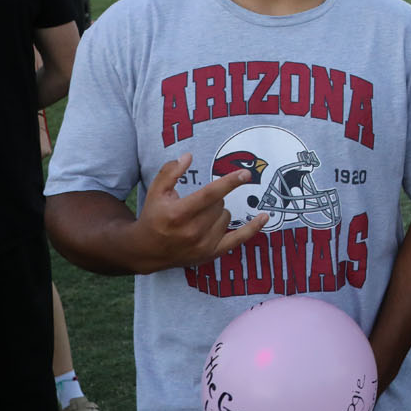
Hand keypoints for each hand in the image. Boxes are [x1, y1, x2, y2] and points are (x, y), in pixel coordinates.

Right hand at [134, 154, 268, 267]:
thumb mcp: (155, 192)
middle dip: (212, 200)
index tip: (245, 174)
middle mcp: (192, 231)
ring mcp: (203, 245)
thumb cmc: (153, 217)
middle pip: (219, 204)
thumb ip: (170, 172)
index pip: (210, 195)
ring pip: (227, 216)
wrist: (146, 251)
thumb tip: (188, 156)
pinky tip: (264, 216)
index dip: (229, 182)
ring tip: (199, 217)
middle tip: (196, 204)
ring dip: (218, 212)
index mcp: (178, 214)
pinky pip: (239, 239)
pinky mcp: (211, 254)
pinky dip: (253, 228)